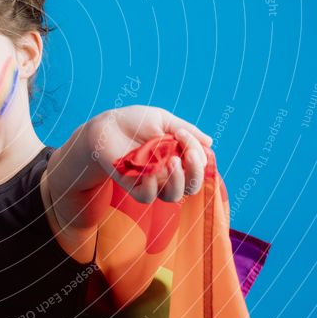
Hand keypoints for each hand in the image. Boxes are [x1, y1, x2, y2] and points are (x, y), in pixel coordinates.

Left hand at [90, 105, 212, 202]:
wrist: (107, 124)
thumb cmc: (135, 121)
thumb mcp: (163, 120)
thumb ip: (186, 130)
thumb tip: (209, 142)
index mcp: (179, 157)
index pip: (198, 167)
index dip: (197, 155)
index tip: (182, 133)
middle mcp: (167, 173)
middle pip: (191, 187)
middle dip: (195, 172)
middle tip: (187, 154)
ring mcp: (150, 180)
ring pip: (172, 195)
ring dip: (177, 180)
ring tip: (172, 161)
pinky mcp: (132, 185)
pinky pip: (147, 196)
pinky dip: (152, 186)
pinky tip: (150, 171)